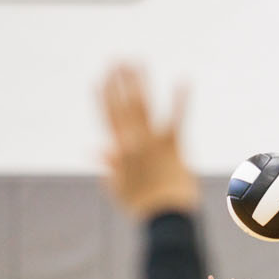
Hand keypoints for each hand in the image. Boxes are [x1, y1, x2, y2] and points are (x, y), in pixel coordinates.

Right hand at [98, 65, 198, 217]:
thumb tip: (95, 149)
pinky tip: (182, 80)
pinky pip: (176, 118)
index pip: (107, 118)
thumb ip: (109, 165)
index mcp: (118, 152)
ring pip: (143, 106)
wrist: (164, 219)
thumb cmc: (142, 206)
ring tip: (137, 62)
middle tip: (116, 60)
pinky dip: (180, 99)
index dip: (102, 97)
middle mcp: (132, 143)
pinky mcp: (173, 146)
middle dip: (118, 82)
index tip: (98, 79)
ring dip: (139, 82)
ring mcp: (152, 143)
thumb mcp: (118, 186)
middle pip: (123, 106)